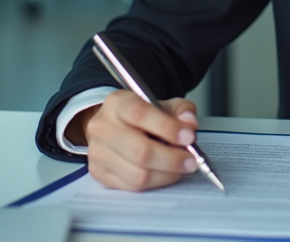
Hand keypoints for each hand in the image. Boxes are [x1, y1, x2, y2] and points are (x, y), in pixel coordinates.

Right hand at [74, 91, 200, 191]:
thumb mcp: (162, 104)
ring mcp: (98, 152)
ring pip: (138, 174)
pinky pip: (132, 186)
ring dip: (167, 174)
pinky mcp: (99, 173)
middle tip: (192, 160)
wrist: (113, 126)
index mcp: (117, 103)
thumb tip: (189, 124)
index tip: (189, 137)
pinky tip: (166, 173)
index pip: (141, 114)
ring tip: (181, 168)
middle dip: (172, 159)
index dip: (168, 128)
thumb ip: (181, 110)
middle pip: (140, 151)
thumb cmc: (141, 116)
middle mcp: (102, 127)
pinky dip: (155, 182)